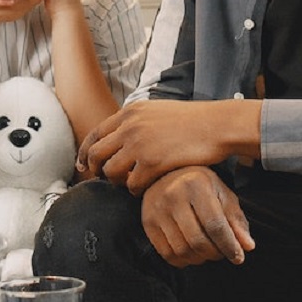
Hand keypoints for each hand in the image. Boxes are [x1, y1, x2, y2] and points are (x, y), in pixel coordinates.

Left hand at [76, 99, 259, 192]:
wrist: (217, 125)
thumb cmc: (191, 121)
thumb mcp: (157, 111)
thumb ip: (136, 121)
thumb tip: (118, 134)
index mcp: (130, 112)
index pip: (95, 134)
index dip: (85, 152)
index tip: (84, 166)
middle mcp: (130, 127)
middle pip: (96, 154)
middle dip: (95, 170)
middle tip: (101, 180)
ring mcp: (140, 144)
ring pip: (111, 171)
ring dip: (117, 181)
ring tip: (129, 183)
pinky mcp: (153, 163)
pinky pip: (132, 184)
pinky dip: (135, 190)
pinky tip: (144, 188)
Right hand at [141, 166, 253, 266]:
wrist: (168, 173)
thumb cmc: (202, 186)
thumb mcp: (223, 196)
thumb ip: (236, 221)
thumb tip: (248, 247)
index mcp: (196, 184)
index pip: (215, 225)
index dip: (229, 246)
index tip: (238, 258)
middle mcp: (172, 194)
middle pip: (198, 241)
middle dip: (215, 254)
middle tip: (222, 252)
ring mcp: (156, 209)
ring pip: (182, 250)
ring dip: (200, 259)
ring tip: (208, 251)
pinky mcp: (147, 222)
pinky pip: (167, 254)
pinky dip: (183, 261)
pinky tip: (192, 252)